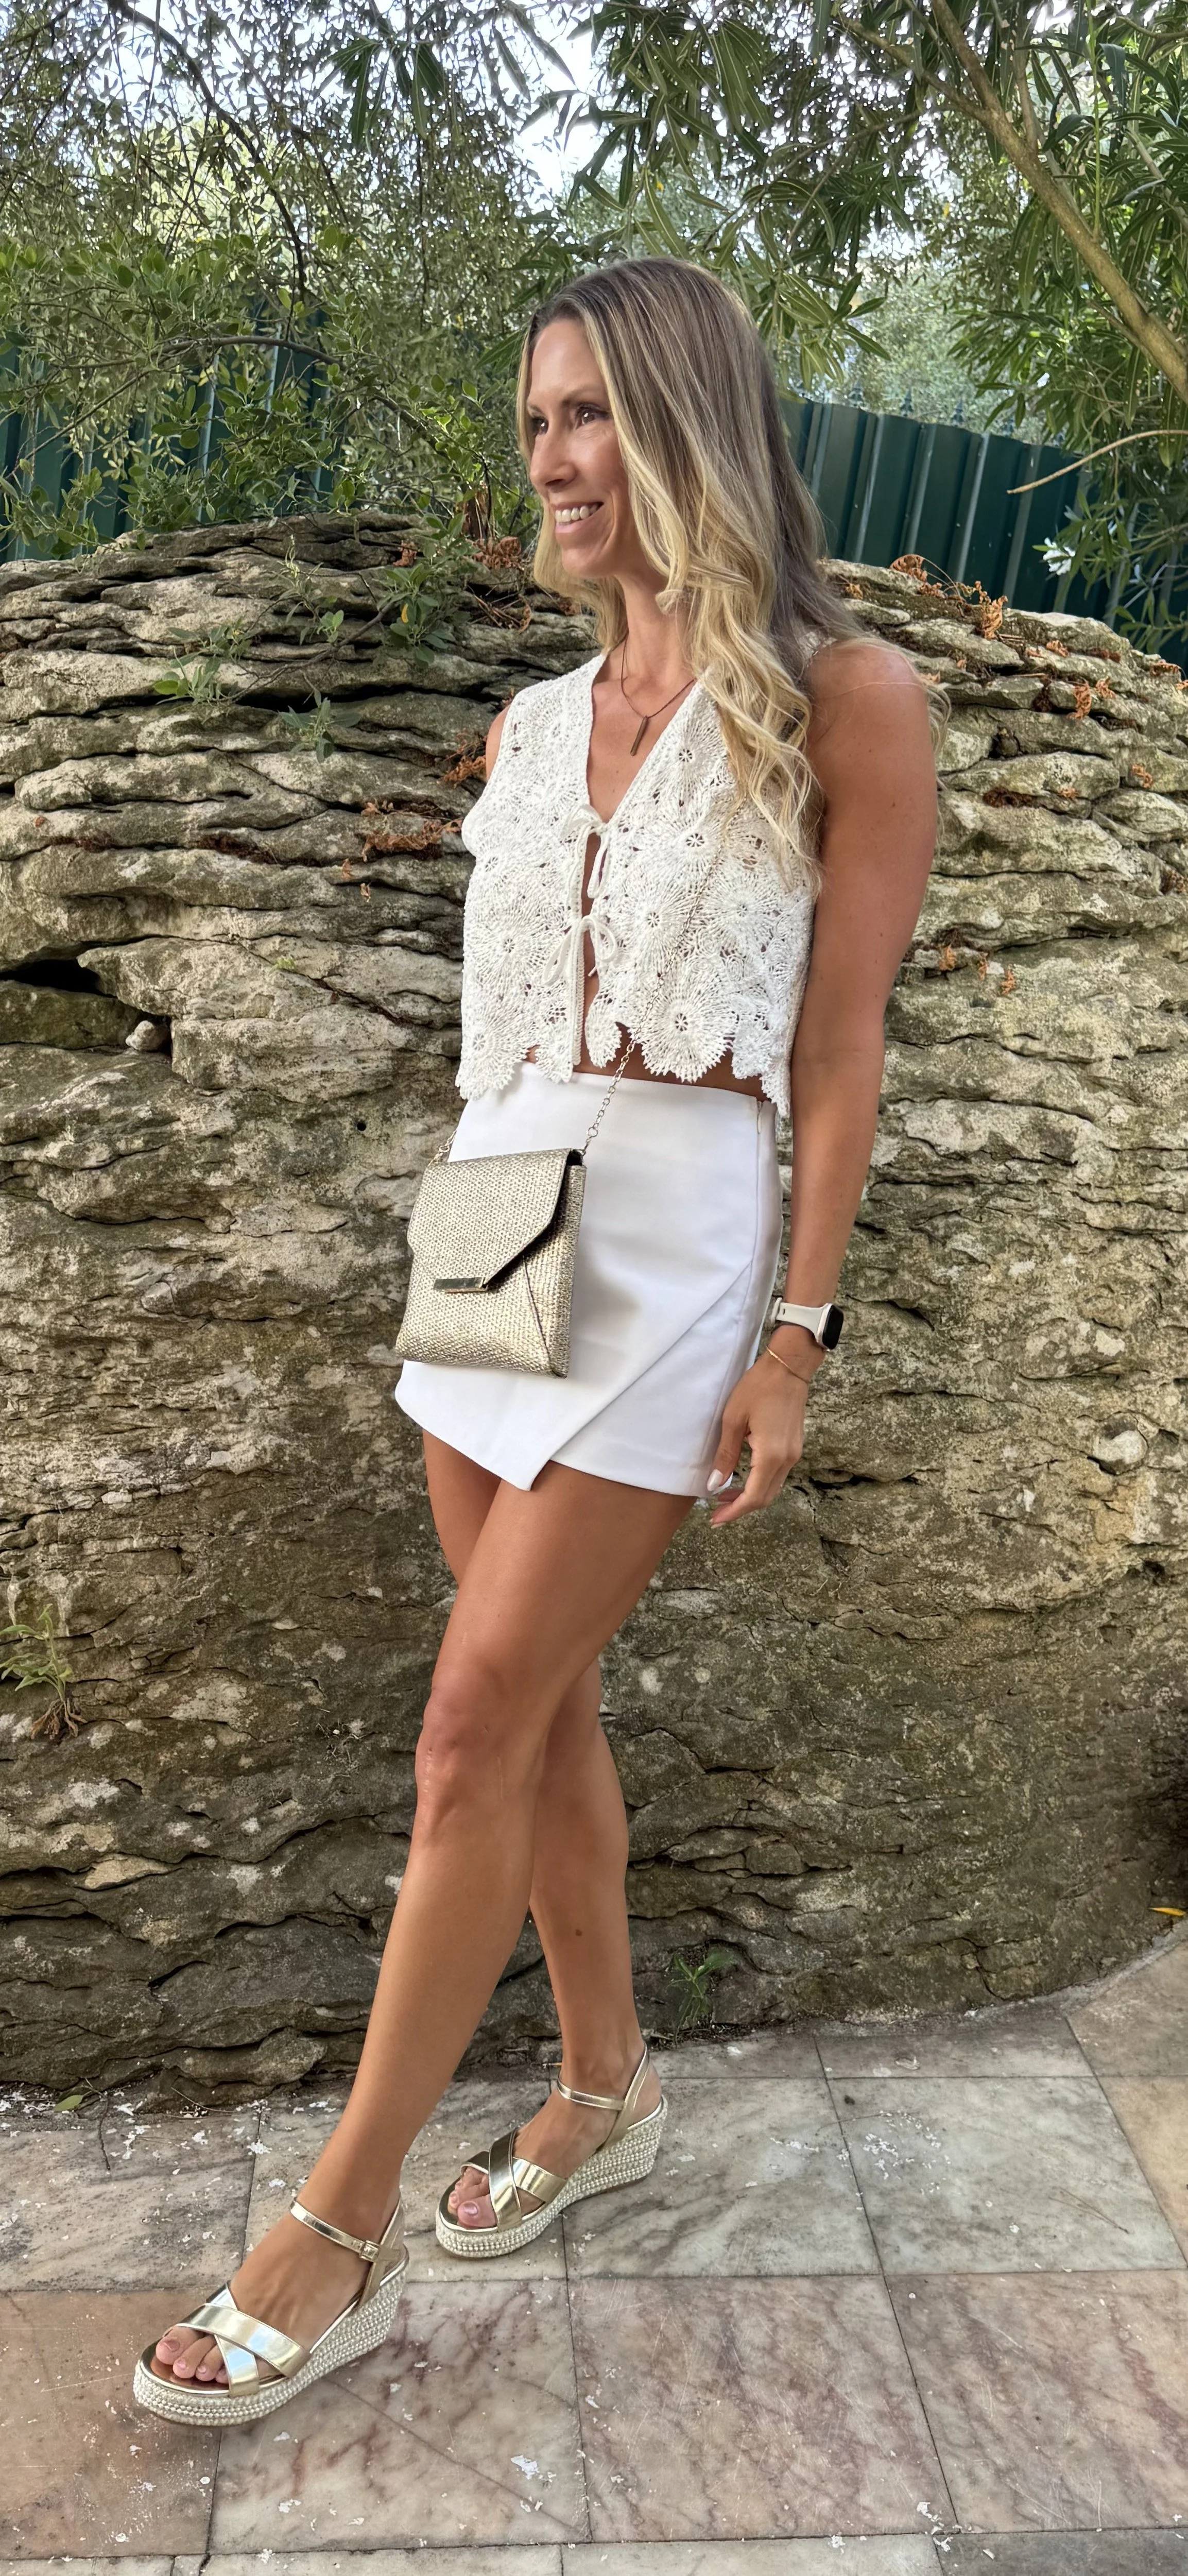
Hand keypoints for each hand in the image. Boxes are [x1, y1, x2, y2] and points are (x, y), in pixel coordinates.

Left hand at [706, 1332, 821, 1526]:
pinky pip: (776, 1475)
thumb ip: (725, 1455)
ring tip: (725, 1497)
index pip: (753, 1497)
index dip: (734, 1512)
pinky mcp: (793, 1447)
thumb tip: (715, 1485)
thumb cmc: (758, 1388)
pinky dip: (759, 1484)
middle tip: (716, 1513)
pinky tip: (743, 1479)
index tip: (716, 1520)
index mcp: (771, 1455)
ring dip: (750, 1497)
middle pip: (765, 1498)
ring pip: (772, 1488)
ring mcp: (793, 1454)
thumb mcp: (733, 1420)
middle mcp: (786, 1460)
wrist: (788, 1368)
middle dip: (740, 1508)